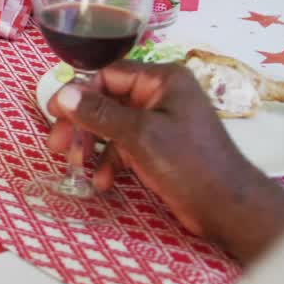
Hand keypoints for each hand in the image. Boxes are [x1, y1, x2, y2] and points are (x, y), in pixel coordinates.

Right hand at [47, 60, 283, 262]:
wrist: (229, 209)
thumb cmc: (188, 163)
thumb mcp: (139, 135)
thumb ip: (99, 113)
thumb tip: (62, 94)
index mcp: (163, 80)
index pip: (108, 75)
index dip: (79, 94)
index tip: (54, 115)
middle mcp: (161, 95)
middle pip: (107, 100)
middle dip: (82, 125)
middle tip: (58, 146)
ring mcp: (161, 122)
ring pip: (112, 125)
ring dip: (92, 146)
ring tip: (76, 167)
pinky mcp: (160, 148)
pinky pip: (125, 146)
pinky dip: (111, 162)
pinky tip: (102, 182)